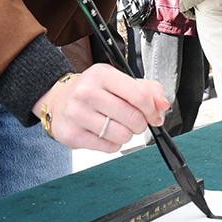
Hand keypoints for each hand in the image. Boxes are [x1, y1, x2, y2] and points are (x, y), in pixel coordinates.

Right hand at [35, 64, 169, 151]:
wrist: (58, 101)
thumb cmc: (91, 90)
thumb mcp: (118, 80)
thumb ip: (146, 89)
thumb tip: (163, 104)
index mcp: (102, 74)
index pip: (139, 94)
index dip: (152, 108)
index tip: (153, 113)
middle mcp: (87, 92)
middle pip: (133, 117)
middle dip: (141, 124)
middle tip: (135, 121)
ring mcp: (78, 114)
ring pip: (122, 135)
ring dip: (127, 135)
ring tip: (118, 126)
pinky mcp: (73, 135)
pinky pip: (109, 147)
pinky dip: (114, 144)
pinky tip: (106, 134)